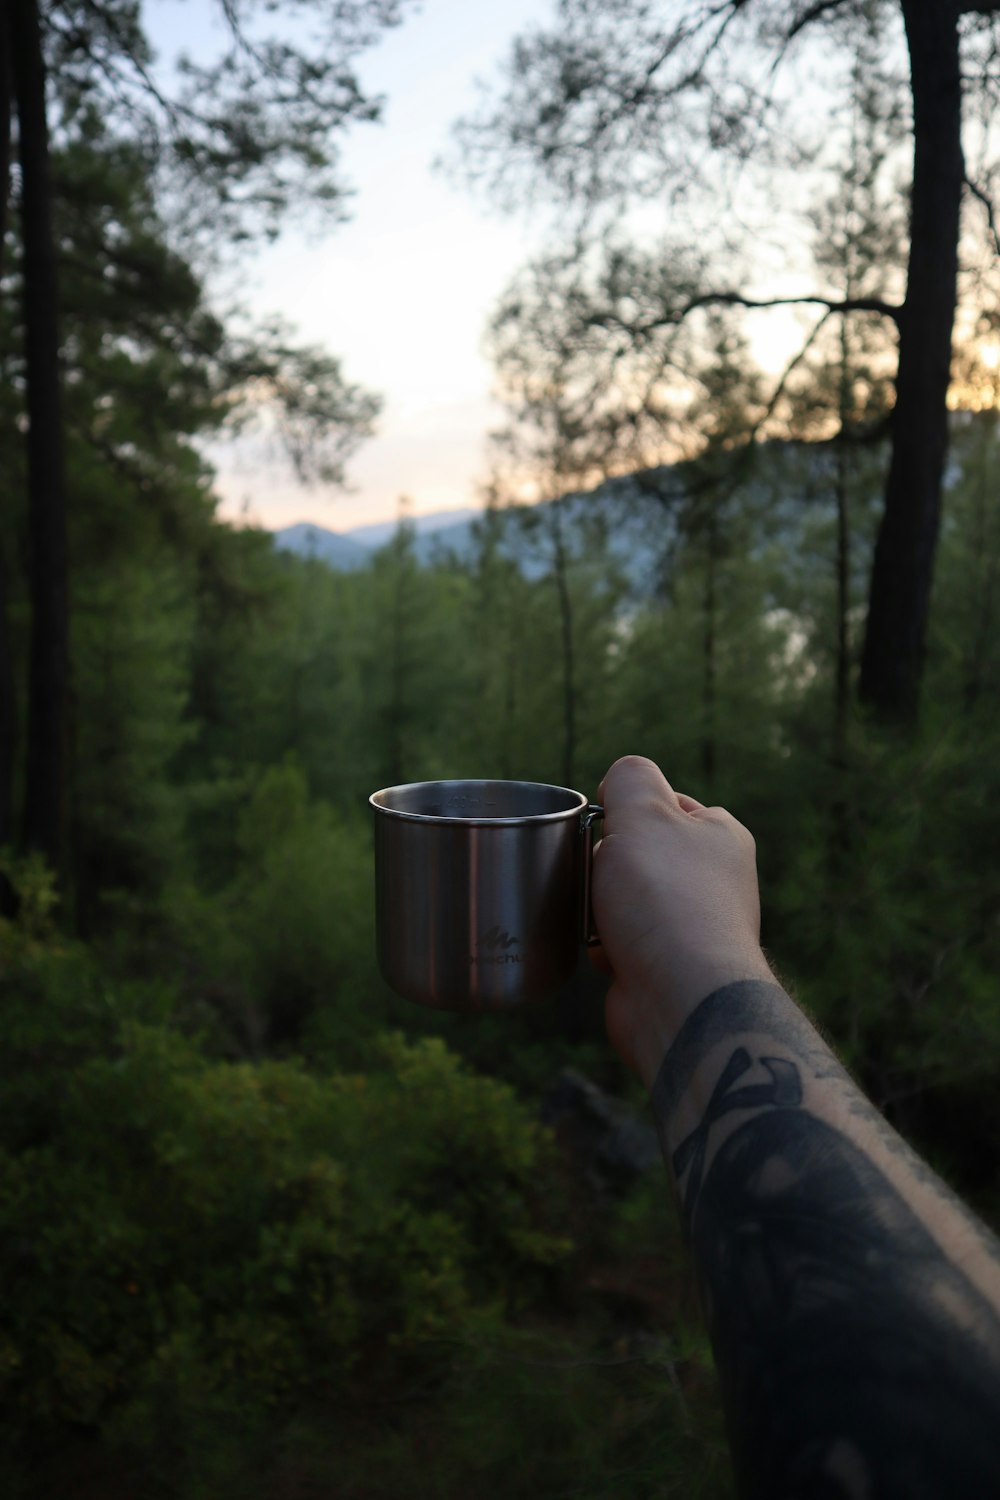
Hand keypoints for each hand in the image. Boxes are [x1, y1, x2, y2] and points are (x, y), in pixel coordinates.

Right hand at [591, 755, 772, 1086]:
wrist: (679, 997)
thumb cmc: (664, 900)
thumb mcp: (643, 813)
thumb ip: (630, 778)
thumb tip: (619, 782)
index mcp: (720, 836)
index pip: (666, 803)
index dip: (628, 810)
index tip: (608, 826)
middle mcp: (713, 880)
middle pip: (637, 851)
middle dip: (606, 862)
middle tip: (599, 875)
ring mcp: (690, 926)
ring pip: (621, 896)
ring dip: (599, 905)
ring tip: (599, 917)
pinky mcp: (664, 965)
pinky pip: (618, 940)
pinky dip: (602, 944)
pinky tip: (603, 951)